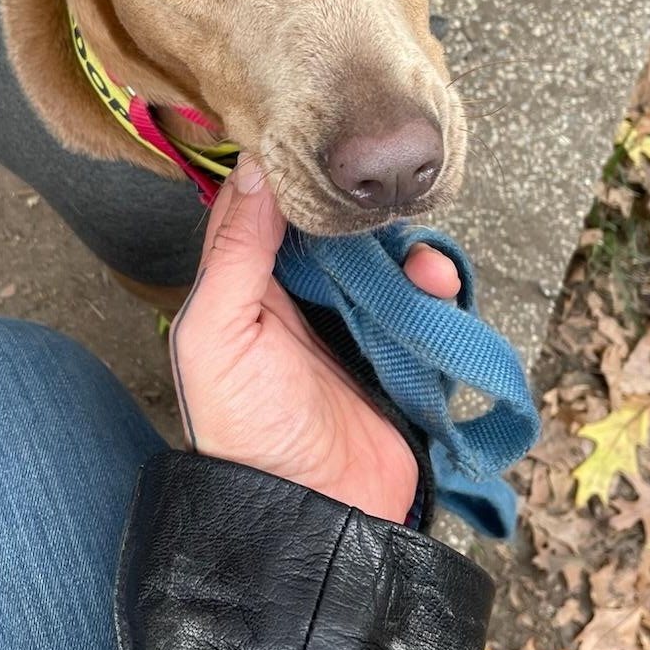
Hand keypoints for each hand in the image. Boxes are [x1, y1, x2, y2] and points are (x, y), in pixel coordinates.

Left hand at [168, 155, 459, 522]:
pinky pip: (419, 299)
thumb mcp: (218, 333)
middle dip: (352, 209)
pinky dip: (431, 282)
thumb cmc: (247, 429)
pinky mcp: (395, 346)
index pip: (261, 210)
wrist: (316, 515)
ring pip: (378, 256)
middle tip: (372, 191)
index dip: (283, 173)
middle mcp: (295, 297)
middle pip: (328, 227)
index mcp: (244, 288)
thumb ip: (234, 252)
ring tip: (409, 248)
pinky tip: (431, 279)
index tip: (310, 134)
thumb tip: (252, 169)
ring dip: (397, 244)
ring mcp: (349, 321)